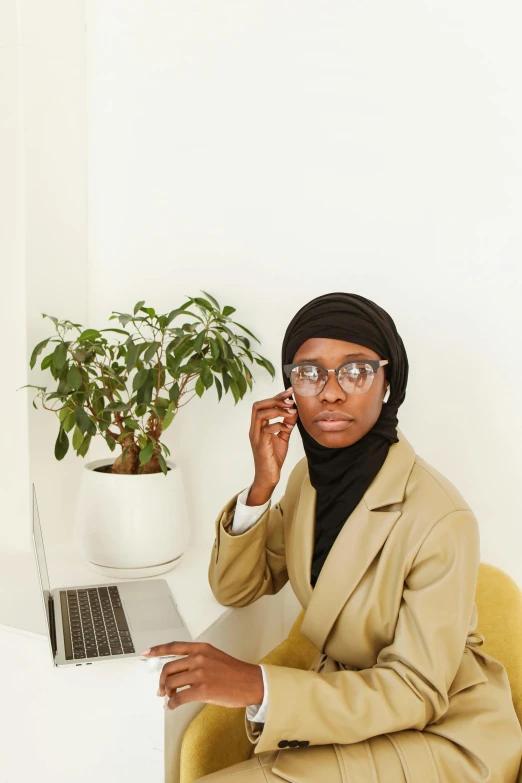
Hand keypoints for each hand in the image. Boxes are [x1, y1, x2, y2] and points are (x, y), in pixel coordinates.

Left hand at [142, 642, 263, 710]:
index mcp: (201, 648)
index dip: (157, 649)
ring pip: (171, 683)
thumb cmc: (234, 672)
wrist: (251, 683)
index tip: (146, 653)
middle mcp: (199, 658)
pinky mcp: (203, 690)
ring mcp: (201, 674)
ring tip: (170, 698)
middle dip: (161, 681)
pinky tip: (173, 706)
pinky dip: (172, 703)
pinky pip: (179, 698)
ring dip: (167, 693)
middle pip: (169, 668)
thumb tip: (178, 673)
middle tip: (161, 690)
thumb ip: (197, 660)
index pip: (174, 646)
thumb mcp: (214, 657)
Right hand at [249, 386, 297, 490]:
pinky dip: (278, 425)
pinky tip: (287, 427)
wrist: (268, 477)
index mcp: (258, 426)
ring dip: (278, 410)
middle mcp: (254, 429)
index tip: (289, 392)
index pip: (262, 405)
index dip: (275, 396)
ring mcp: (256, 437)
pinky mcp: (261, 446)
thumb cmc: (273, 457)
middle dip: (274, 399)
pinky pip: (267, 430)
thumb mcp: (282, 437)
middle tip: (290, 399)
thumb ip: (286, 424)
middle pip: (258, 406)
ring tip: (291, 412)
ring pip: (261, 415)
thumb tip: (294, 411)